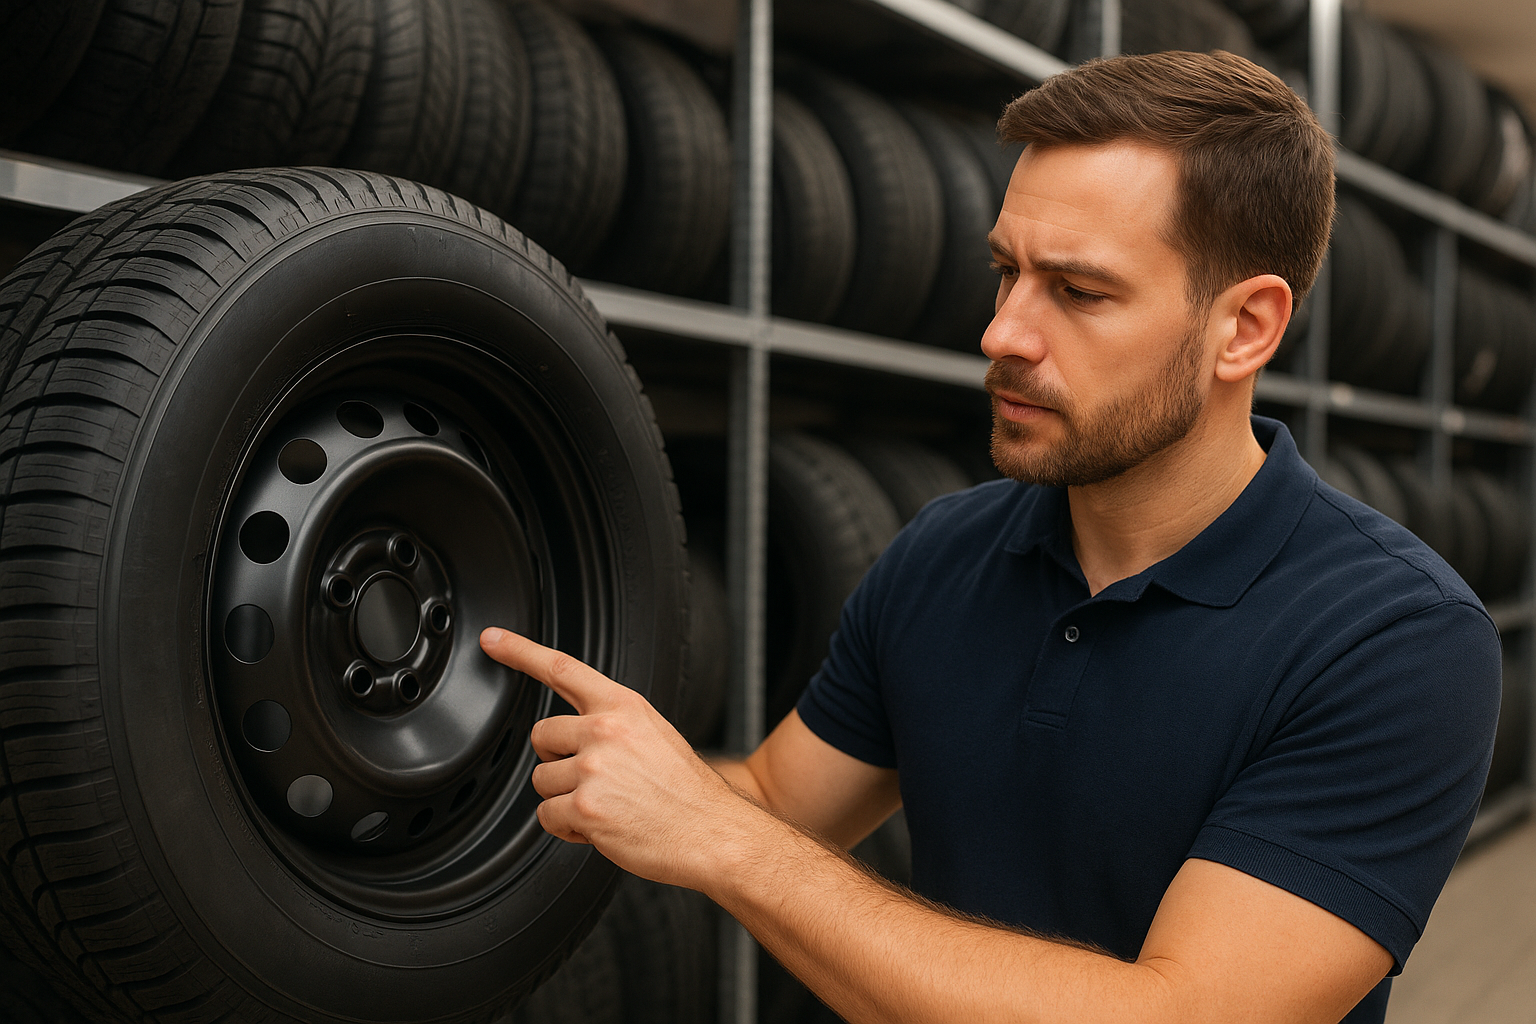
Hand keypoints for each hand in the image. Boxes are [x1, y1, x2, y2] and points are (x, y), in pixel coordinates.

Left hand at [479, 627, 763, 890]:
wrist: (712, 832)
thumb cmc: (687, 791)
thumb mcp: (656, 735)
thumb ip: (614, 724)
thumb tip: (577, 734)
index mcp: (624, 707)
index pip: (562, 668)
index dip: (520, 652)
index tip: (493, 640)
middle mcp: (606, 731)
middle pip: (541, 735)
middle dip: (557, 759)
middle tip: (591, 777)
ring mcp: (594, 769)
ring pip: (542, 779)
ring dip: (564, 798)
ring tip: (605, 805)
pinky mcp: (585, 808)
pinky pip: (547, 816)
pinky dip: (567, 828)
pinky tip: (599, 827)